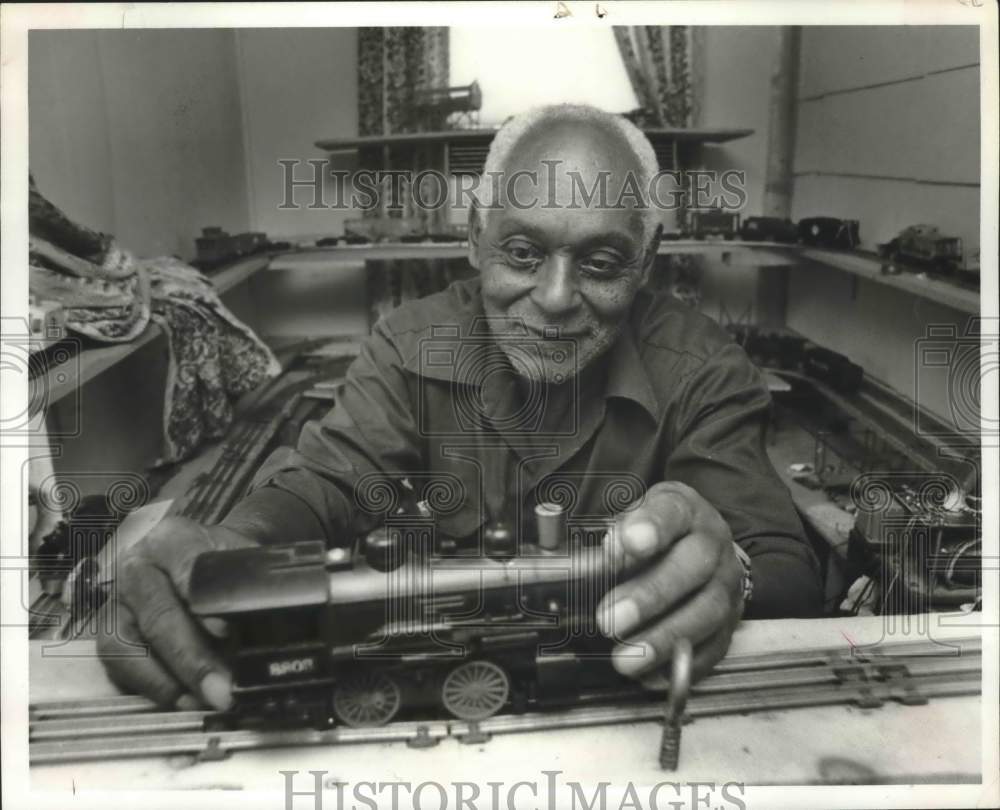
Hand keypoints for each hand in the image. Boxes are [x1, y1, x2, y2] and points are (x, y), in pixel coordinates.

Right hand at [96, 516, 255, 709]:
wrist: (203, 561)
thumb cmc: (223, 563)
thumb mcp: (243, 559)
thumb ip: (255, 586)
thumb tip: (278, 622)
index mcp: (172, 539)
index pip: (186, 567)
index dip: (203, 603)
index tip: (224, 630)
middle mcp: (137, 567)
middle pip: (159, 615)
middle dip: (192, 659)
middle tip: (222, 689)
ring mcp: (118, 601)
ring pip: (130, 646)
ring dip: (169, 681)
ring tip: (204, 700)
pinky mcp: (109, 633)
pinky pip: (120, 666)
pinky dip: (152, 688)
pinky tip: (184, 699)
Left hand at [597, 481, 743, 683]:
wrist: (702, 547)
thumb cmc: (658, 535)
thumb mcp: (636, 517)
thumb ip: (620, 533)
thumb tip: (610, 551)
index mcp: (686, 511)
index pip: (671, 513)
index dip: (652, 527)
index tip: (629, 541)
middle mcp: (714, 545)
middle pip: (692, 568)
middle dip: (650, 596)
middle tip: (610, 620)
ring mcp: (728, 584)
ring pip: (706, 613)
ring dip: (664, 639)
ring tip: (625, 659)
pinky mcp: (733, 621)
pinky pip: (715, 648)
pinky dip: (684, 666)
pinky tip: (652, 676)